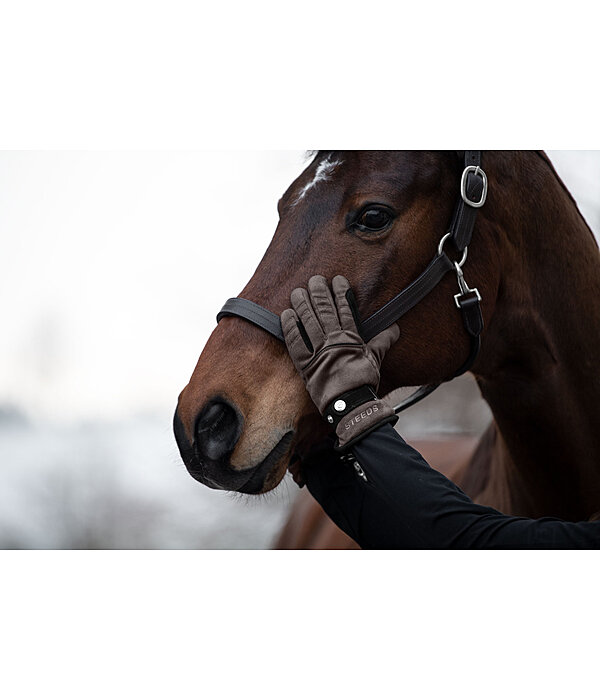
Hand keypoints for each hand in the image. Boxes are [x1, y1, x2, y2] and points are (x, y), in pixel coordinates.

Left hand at [281, 275, 398, 449]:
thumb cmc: (364, 383)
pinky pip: (295, 342)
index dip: (340, 292)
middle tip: (315, 279)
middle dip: (319, 292)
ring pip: (308, 321)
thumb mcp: (376, 359)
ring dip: (303, 303)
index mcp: (350, 338)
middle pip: (324, 310)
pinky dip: (290, 327)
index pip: (345, 309)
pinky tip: (286, 314)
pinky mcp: (305, 364)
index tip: (337, 280)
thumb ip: (383, 341)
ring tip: (299, 290)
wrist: (351, 406)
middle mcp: (333, 341)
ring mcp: (318, 351)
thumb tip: (395, 328)